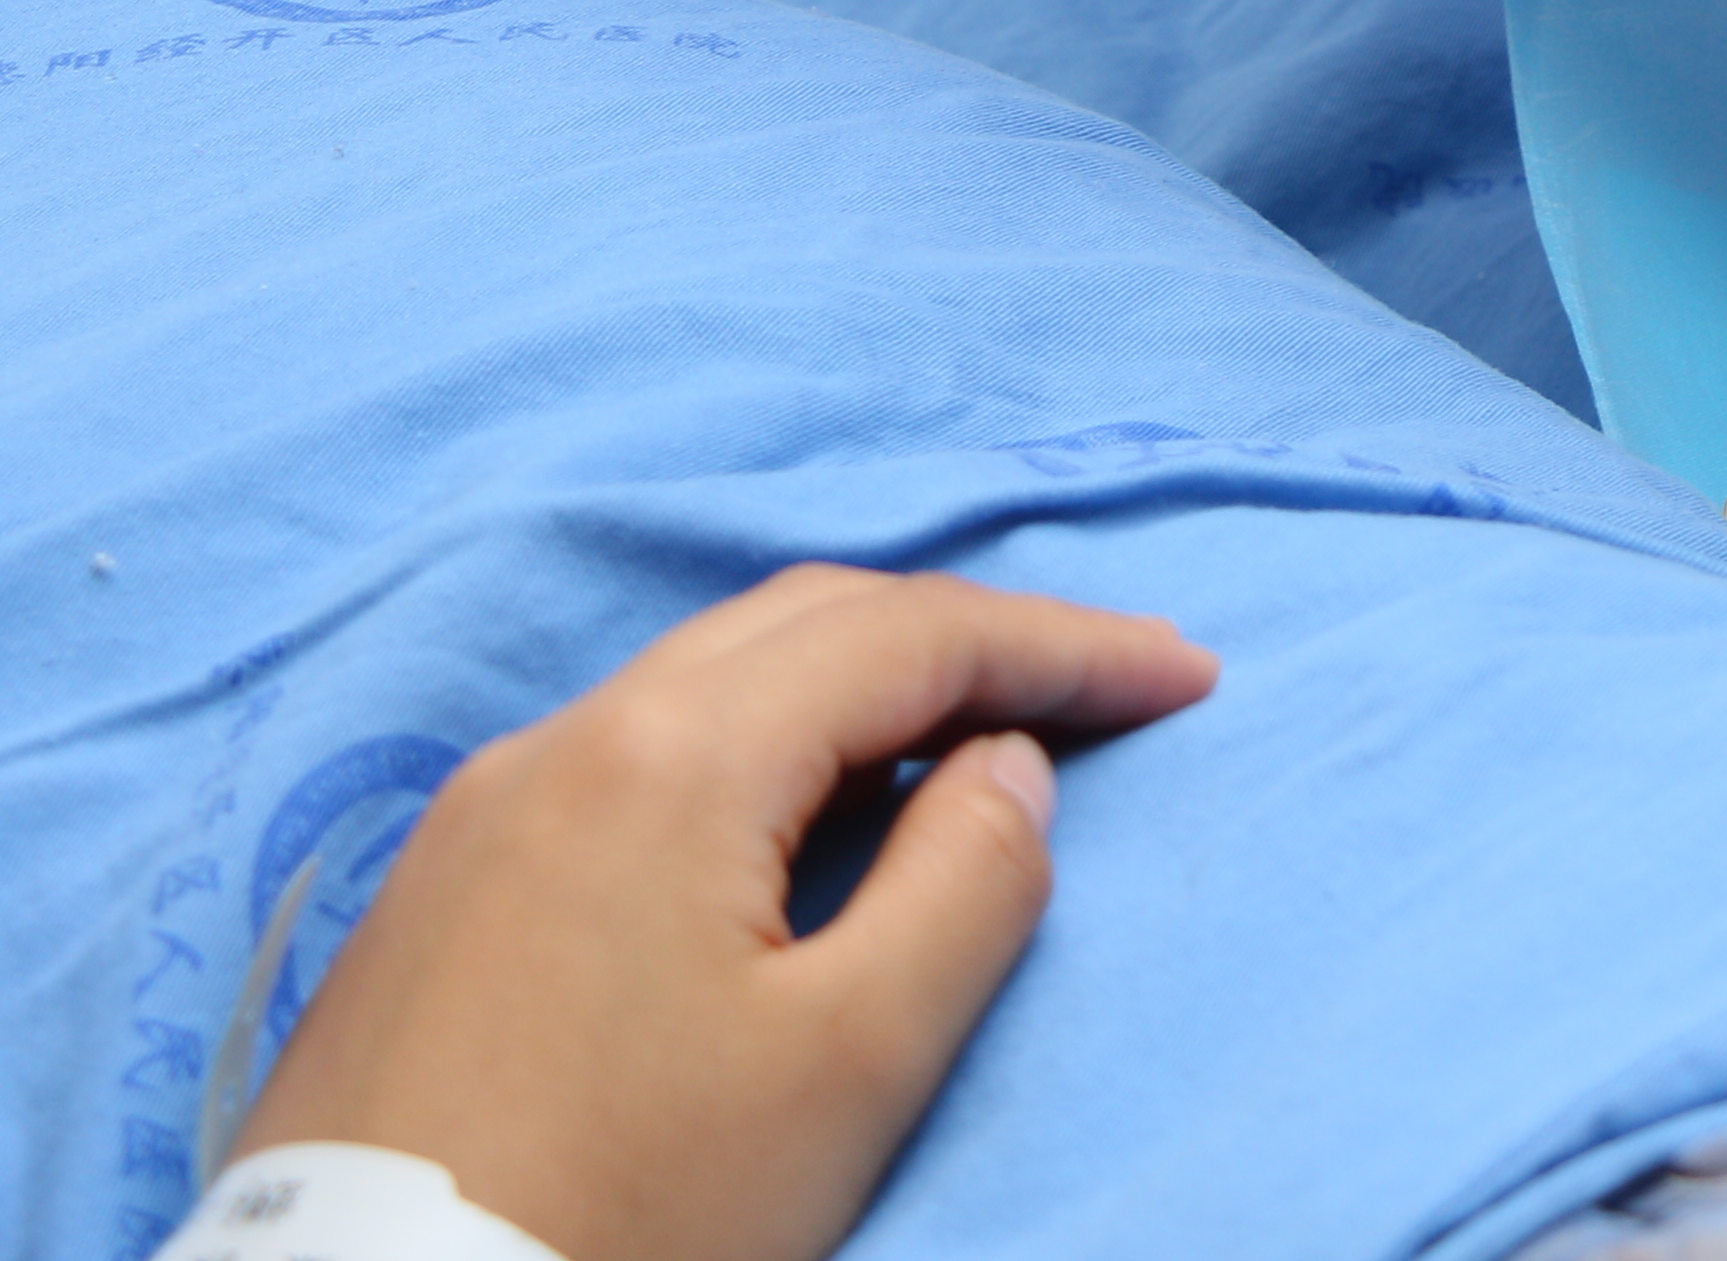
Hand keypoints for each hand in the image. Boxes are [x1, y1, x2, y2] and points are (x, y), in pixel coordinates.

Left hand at [232, 566, 1219, 1260]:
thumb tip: (1006, 769)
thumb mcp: (852, 1063)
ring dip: (858, 686)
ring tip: (972, 740)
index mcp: (673, 758)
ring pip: (709, 680)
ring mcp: (481, 810)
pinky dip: (757, 744)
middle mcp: (564, 742)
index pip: (914, 637)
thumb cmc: (628, 1206)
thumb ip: (967, 884)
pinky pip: (631, 751)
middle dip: (969, 638)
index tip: (1189, 676)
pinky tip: (801, 817)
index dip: (1068, 644)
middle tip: (1100, 690)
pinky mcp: (438, 889)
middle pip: (806, 622)